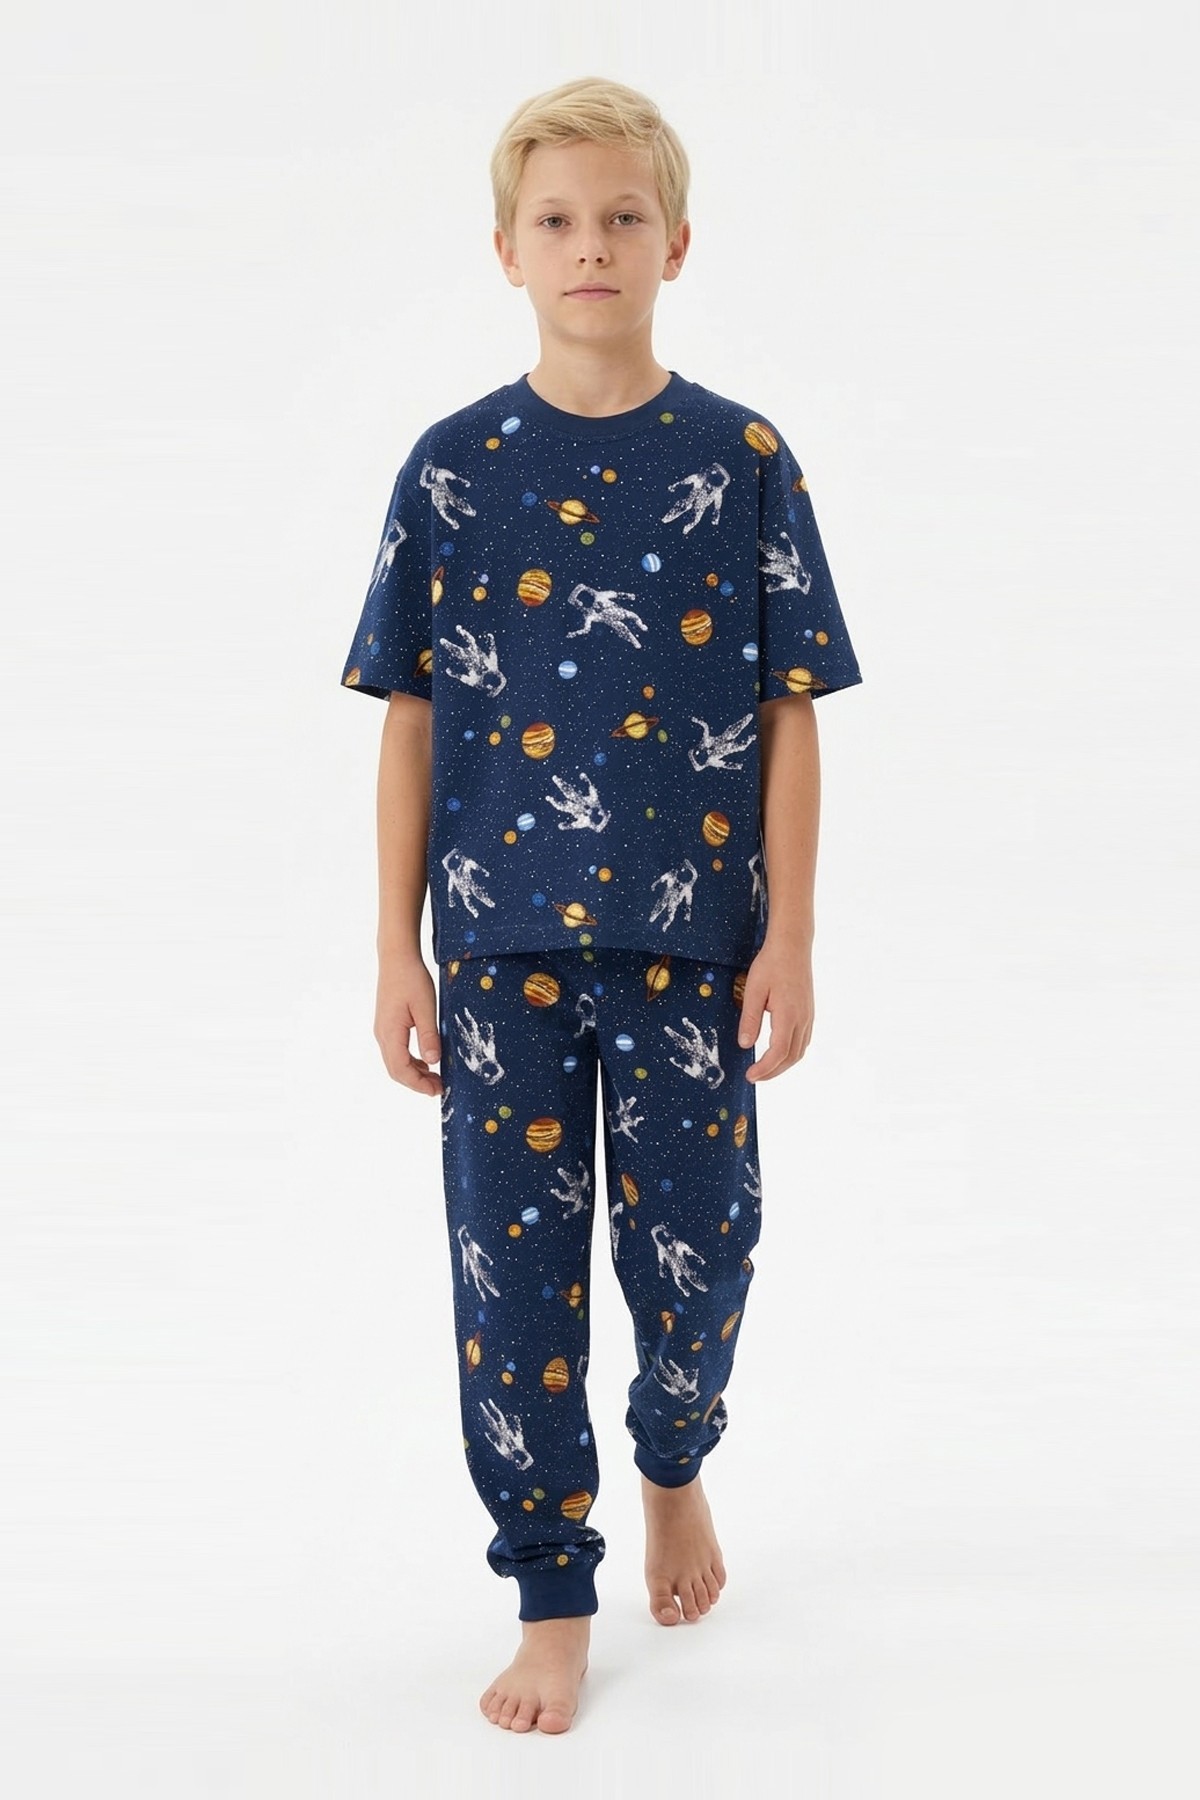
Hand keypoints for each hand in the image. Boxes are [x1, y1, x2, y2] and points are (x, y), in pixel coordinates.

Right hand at [375, 951, 442, 1095]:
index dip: (418, 1084)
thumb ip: (429, 1035)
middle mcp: (382, 1035)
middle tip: (439, 1088)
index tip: (437, 1090)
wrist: (396, 958)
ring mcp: (383, 1030)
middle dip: (416, 1083)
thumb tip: (433, 1062)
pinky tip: (426, 1060)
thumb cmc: (411, 979)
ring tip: (436, 1077)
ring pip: (395, 1062)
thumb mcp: (426, 1007)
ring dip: (414, 1073)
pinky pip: (397, 1051)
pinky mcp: (387, 1025)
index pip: (400, 1070)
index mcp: (390, 1033)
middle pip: (396, 1070)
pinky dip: (411, 1061)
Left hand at [737, 940, 813, 1080]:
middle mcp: (802, 1019)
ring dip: (783, 1064)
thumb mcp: (754, 990)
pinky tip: (779, 1052)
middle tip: (755, 1076)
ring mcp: (808, 1016)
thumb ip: (749, 1019)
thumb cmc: (771, 964)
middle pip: (791, 1057)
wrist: (792, 946)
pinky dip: (791, 1053)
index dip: (765, 1068)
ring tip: (765, 1068)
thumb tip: (744, 1045)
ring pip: (799, 1051)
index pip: (778, 1052)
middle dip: (773, 1071)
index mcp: (788, 1015)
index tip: (750, 1075)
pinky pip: (803, 1040)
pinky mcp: (809, 1012)